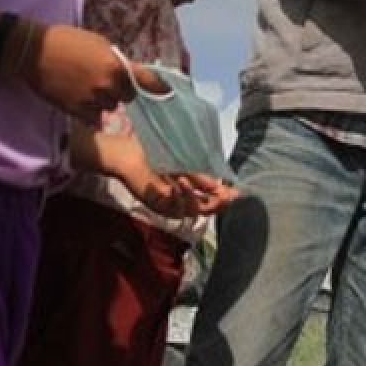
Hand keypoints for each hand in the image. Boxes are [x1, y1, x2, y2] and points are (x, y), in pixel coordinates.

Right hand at [15, 23, 168, 125]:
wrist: (33, 51)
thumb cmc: (66, 40)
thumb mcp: (98, 43)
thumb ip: (116, 60)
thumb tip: (129, 72)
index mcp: (116, 66)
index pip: (147, 81)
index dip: (158, 88)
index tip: (167, 92)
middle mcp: (108, 85)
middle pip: (127, 96)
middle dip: (120, 91)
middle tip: (105, 81)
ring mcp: (92, 100)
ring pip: (109, 107)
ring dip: (103, 101)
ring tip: (85, 86)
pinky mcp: (76, 110)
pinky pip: (93, 116)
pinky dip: (89, 110)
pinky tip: (78, 97)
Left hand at [104, 134, 239, 217]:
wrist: (129, 154)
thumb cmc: (155, 155)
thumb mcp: (187, 166)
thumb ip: (205, 179)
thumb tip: (228, 189)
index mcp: (190, 190)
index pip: (212, 199)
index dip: (224, 199)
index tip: (236, 194)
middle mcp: (182, 200)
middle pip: (207, 210)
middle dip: (218, 203)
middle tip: (225, 195)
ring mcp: (171, 205)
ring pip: (194, 211)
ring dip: (195, 198)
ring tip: (186, 180)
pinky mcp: (159, 206)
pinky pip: (177, 209)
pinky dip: (181, 198)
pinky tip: (179, 185)